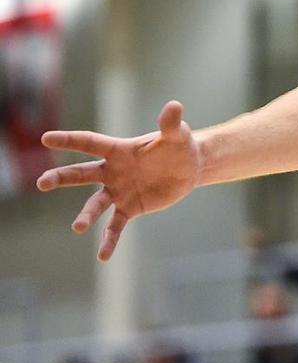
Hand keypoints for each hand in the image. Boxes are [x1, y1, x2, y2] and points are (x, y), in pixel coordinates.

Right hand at [35, 101, 200, 260]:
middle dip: (60, 178)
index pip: (90, 142)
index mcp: (119, 150)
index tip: (46, 138)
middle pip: (81, 174)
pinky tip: (103, 256)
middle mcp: (112, 171)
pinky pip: (115, 226)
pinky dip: (109, 240)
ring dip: (86, 215)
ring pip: (95, 204)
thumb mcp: (177, 135)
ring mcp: (118, 191)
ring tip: (78, 227)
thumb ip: (171, 124)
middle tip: (42, 183)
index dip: (69, 140)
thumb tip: (174, 106)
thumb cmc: (179, 147)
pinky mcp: (130, 208)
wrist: (189, 168)